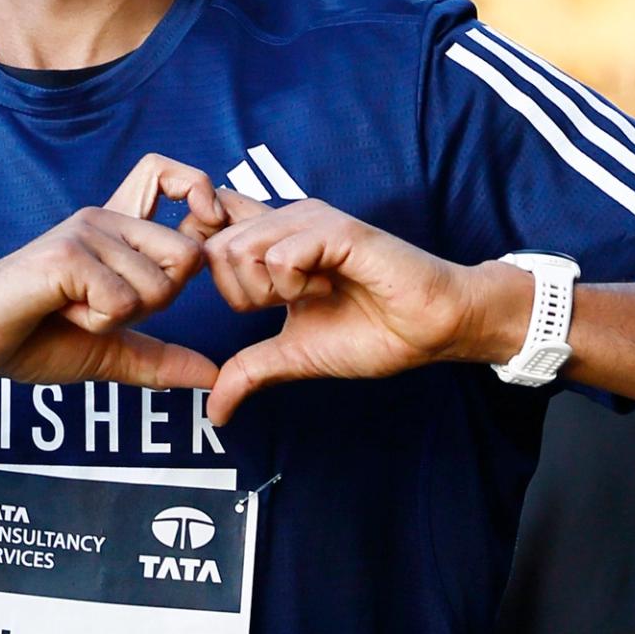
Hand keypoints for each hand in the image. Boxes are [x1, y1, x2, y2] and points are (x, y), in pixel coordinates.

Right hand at [0, 155, 224, 394]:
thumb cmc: (31, 339)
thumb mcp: (108, 353)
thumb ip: (160, 360)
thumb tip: (213, 376)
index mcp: (117, 232)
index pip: (171, 178)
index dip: (201, 195)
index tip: (200, 227)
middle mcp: (104, 219)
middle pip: (188, 256)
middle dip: (157, 302)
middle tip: (102, 308)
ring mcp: (85, 232)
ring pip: (157, 287)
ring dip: (119, 320)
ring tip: (71, 309)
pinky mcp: (66, 254)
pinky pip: (121, 302)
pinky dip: (96, 324)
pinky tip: (58, 310)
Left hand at [200, 195, 517, 421]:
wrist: (430, 329)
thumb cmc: (372, 332)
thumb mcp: (295, 356)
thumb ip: (250, 373)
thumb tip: (215, 413)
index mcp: (272, 242)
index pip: (207, 228)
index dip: (205, 262)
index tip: (244, 298)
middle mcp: (286, 221)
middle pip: (213, 248)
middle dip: (242, 293)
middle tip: (289, 303)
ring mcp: (309, 220)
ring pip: (239, 249)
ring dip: (271, 290)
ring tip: (313, 294)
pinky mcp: (335, 228)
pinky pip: (280, 256)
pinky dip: (297, 285)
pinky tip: (330, 287)